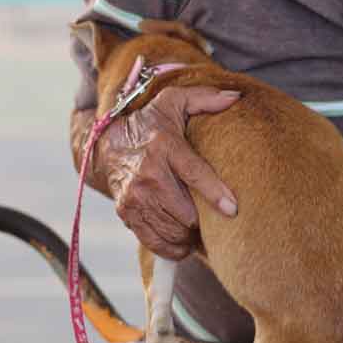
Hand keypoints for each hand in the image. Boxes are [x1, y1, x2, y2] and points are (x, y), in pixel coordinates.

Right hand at [96, 86, 240, 258]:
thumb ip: (205, 98)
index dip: (214, 193)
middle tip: (214, 216)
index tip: (232, 209)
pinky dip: (174, 246)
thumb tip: (235, 97)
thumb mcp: (175, 102)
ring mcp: (134, 197)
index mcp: (165, 146)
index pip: (193, 173)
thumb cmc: (152, 123)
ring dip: (191, 233)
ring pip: (174, 230)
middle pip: (186, 211)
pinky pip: (156, 242)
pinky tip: (183, 238)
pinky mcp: (127, 213)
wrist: (107, 144)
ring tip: (198, 225)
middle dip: (204, 218)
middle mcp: (148, 174)